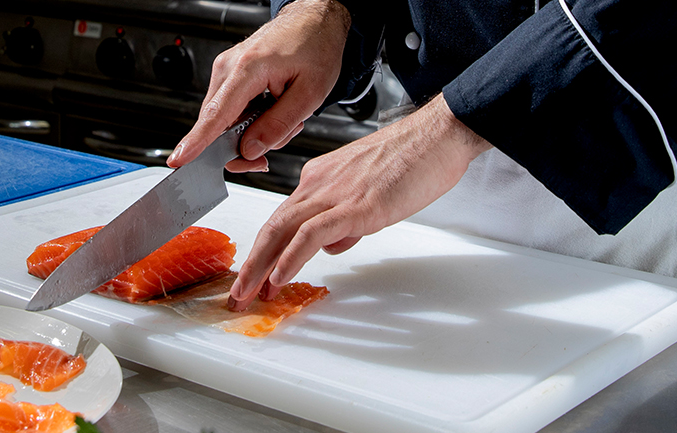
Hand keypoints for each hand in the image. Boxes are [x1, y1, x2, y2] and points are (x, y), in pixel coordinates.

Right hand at [168, 0, 349, 172]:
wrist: (314, 20)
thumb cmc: (315, 46)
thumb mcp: (309, 94)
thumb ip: (278, 126)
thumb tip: (250, 150)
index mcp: (248, 68)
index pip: (217, 114)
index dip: (197, 142)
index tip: (179, 159)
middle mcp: (228, 66)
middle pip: (216, 123)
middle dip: (242, 144)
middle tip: (270, 148)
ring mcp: (226, 68)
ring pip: (224, 119)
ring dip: (251, 130)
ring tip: (282, 116)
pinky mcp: (229, 73)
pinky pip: (229, 108)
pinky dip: (248, 118)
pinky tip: (270, 110)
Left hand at [229, 94, 492, 310]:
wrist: (438, 135)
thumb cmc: (415, 159)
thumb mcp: (372, 194)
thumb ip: (348, 218)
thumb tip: (335, 244)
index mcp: (320, 178)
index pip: (283, 219)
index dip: (265, 250)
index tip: (256, 275)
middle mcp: (318, 183)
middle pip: (273, 227)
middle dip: (252, 265)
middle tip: (238, 293)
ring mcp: (334, 194)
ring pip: (281, 231)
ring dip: (260, 268)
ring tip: (248, 294)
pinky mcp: (353, 206)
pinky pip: (309, 234)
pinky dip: (290, 258)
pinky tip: (279, 278)